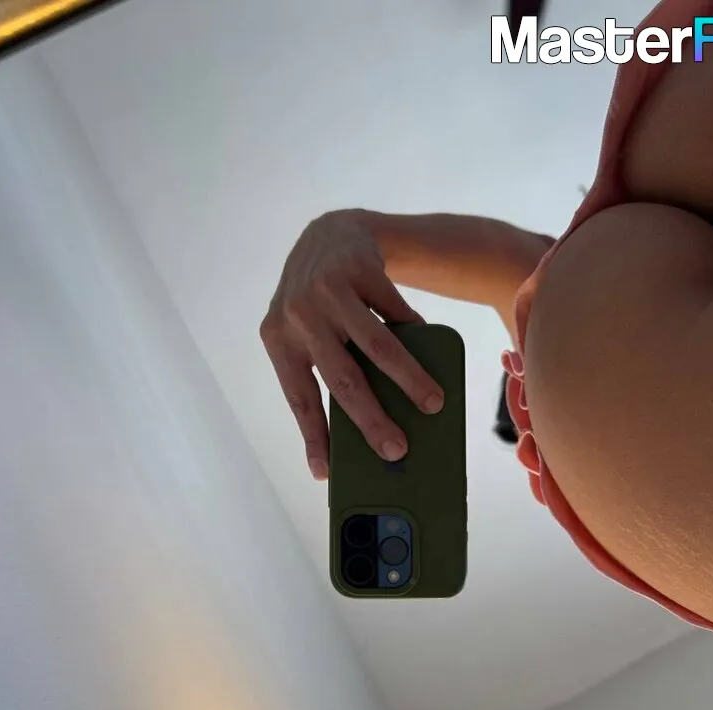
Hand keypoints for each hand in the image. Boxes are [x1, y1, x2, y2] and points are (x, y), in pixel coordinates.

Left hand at [260, 210, 444, 479]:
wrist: (332, 233)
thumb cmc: (320, 302)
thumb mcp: (306, 332)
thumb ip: (322, 369)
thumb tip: (362, 427)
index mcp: (279, 339)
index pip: (299, 398)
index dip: (313, 437)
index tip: (327, 474)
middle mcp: (298, 315)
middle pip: (341, 380)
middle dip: (372, 421)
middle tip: (397, 451)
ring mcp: (328, 290)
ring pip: (376, 348)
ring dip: (408, 380)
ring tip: (433, 405)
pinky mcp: (360, 269)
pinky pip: (395, 313)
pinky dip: (413, 336)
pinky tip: (430, 357)